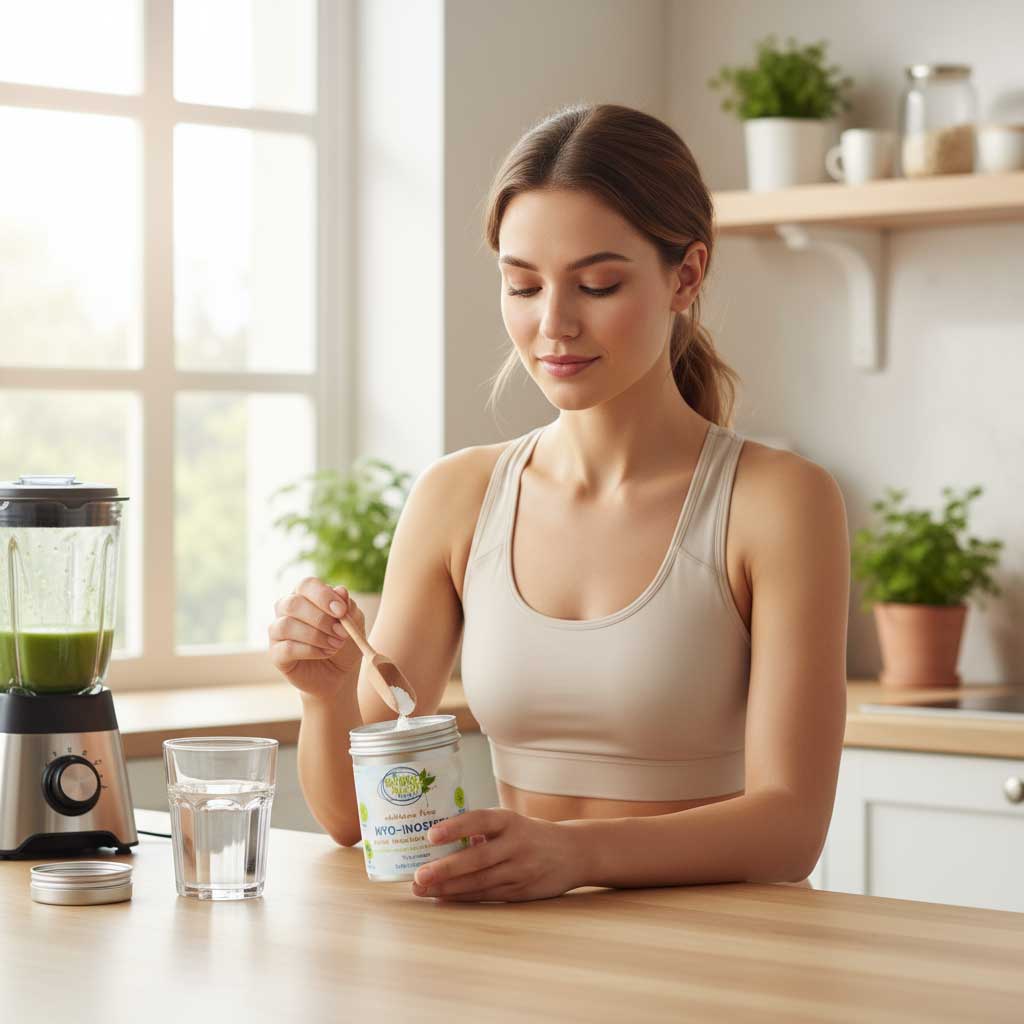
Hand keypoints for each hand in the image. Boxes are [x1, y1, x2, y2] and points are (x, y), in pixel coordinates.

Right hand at [268, 577, 365, 699]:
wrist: (341, 674)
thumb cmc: (345, 643)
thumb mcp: (354, 623)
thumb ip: (348, 606)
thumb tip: (341, 590)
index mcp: (305, 596)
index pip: (306, 585)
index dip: (323, 595)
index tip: (341, 611)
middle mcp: (287, 610)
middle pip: (293, 604)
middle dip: (321, 619)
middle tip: (342, 633)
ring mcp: (278, 632)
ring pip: (287, 625)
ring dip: (316, 636)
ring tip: (335, 645)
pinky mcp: (276, 654)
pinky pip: (287, 648)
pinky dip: (310, 651)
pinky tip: (324, 653)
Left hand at [410, 808, 583, 902]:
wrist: (574, 853)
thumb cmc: (531, 834)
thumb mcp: (511, 822)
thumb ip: (482, 830)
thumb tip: (442, 839)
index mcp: (511, 821)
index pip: (481, 820)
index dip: (456, 827)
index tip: (431, 835)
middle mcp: (516, 844)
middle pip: (477, 858)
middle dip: (445, 869)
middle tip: (418, 876)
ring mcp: (520, 870)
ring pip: (480, 882)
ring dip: (448, 888)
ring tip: (422, 889)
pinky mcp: (522, 892)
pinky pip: (487, 895)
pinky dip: (463, 897)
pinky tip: (443, 897)